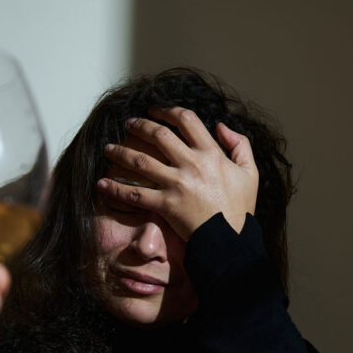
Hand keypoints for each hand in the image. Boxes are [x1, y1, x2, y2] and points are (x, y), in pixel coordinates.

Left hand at [97, 106, 258, 238]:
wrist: (230, 242)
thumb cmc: (239, 209)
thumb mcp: (250, 173)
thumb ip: (240, 144)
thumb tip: (220, 125)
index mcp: (212, 153)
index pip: (186, 120)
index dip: (167, 110)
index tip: (155, 110)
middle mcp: (191, 164)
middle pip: (159, 134)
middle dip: (140, 125)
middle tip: (129, 124)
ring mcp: (177, 184)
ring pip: (141, 160)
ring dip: (120, 152)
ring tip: (108, 148)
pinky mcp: (166, 205)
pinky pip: (135, 195)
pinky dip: (115, 188)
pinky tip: (102, 183)